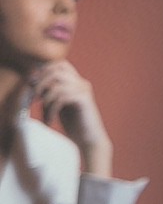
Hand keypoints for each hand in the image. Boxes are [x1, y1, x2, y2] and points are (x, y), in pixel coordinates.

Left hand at [30, 61, 112, 176]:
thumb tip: (32, 81)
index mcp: (77, 82)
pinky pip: (60, 98)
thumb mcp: (59, 104)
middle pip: (56, 70)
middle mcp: (82, 83)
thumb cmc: (74, 123)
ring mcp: (84, 90)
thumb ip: (50, 92)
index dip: (43, 71)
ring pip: (56, 85)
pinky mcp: (84, 100)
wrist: (90, 139)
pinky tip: (50, 121)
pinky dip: (50, 110)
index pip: (59, 64)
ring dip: (45, 101)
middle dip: (41, 83)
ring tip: (44, 116)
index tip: (33, 87)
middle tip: (34, 99)